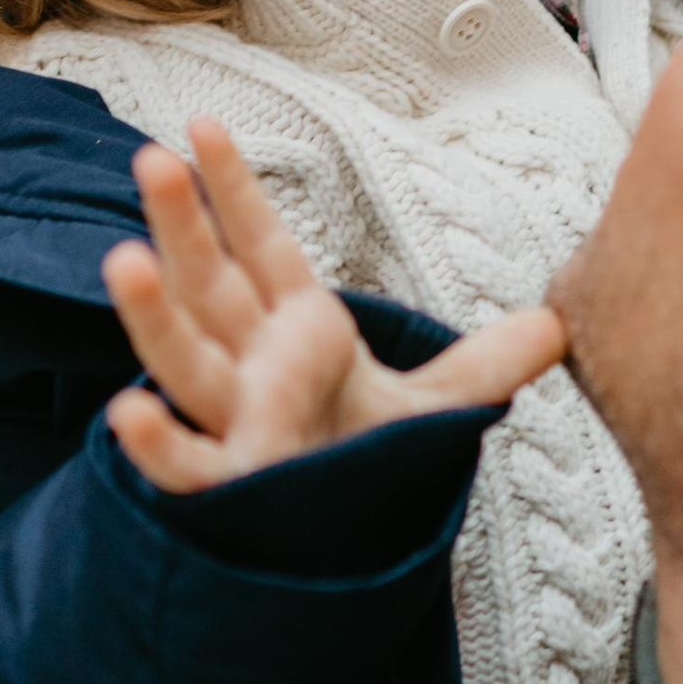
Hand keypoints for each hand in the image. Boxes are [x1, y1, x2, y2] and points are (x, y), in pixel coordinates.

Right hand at [102, 121, 566, 495]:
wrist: (339, 558)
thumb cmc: (359, 471)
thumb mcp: (429, 413)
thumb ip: (484, 364)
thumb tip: (558, 324)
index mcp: (294, 333)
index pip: (261, 248)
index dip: (235, 190)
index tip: (205, 125)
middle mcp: (251, 369)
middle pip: (210, 286)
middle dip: (183, 225)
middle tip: (155, 158)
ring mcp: (235, 424)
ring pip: (183, 361)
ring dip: (152, 314)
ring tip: (124, 259)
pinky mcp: (231, 489)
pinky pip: (185, 466)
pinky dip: (153, 446)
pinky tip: (126, 412)